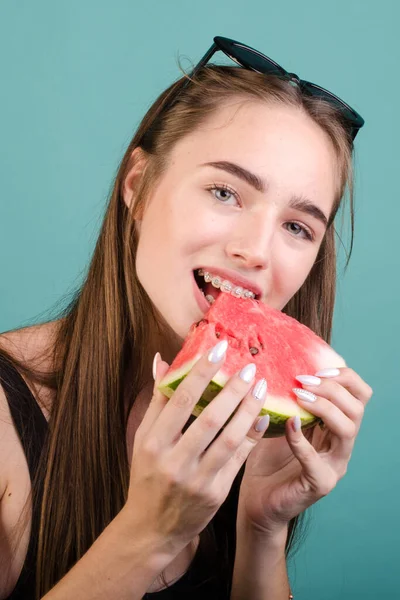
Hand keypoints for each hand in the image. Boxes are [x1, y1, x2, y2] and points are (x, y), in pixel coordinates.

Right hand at [123, 342, 269, 559]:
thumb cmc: (147, 476)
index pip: (180, 399)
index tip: (219, 349)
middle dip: (232, 389)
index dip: (201, 372)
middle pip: (209, 418)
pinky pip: (238, 459)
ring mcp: (197, 479)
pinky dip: (252, 437)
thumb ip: (157, 400)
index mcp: (153, 442)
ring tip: (261, 388)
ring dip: (248, 410)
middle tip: (250, 367)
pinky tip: (263, 418)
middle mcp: (174, 461)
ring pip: (229, 439)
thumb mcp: (143, 438)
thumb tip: (163, 361)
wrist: (152, 528)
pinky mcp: (215, 493)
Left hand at [236, 367, 372, 536]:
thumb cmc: (266, 457)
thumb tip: (279, 363)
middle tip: (302, 380)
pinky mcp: (320, 483)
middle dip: (332, 388)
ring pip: (347, 429)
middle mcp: (341, 444)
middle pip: (358, 407)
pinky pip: (316, 459)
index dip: (344, 376)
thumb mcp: (279, 419)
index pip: (359, 394)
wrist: (256, 499)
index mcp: (335, 426)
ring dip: (324, 407)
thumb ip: (286, 398)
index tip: (314, 368)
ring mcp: (334, 465)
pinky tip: (287, 425)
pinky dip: (301, 439)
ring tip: (298, 396)